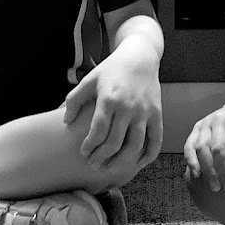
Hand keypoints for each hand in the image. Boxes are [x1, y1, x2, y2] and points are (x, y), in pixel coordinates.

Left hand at [61, 39, 162, 172]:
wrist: (140, 57)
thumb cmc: (111, 69)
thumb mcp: (89, 80)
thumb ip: (74, 100)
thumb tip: (66, 121)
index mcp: (109, 99)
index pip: (99, 130)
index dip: (90, 146)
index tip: (83, 152)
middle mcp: (129, 107)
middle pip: (115, 142)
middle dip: (102, 157)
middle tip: (93, 164)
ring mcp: (145, 112)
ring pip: (135, 146)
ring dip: (122, 162)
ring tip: (111, 168)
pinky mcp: (158, 114)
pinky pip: (156, 140)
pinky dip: (148, 155)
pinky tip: (138, 163)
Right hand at [182, 98, 224, 196]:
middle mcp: (219, 118)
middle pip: (218, 148)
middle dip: (223, 172)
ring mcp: (205, 122)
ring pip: (202, 148)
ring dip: (208, 170)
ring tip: (216, 188)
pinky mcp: (197, 127)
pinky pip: (189, 145)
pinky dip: (191, 160)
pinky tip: (196, 175)